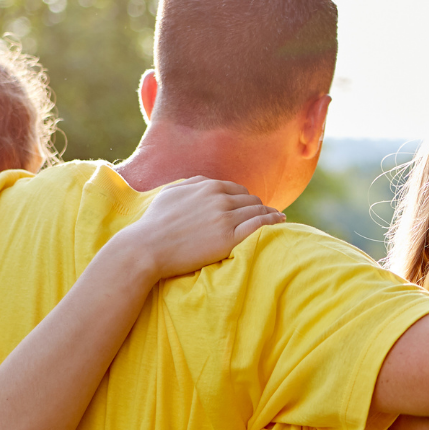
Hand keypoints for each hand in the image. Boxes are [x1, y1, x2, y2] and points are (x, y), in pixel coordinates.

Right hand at [118, 177, 285, 279]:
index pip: (236, 188)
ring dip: (269, 212)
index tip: (250, 203)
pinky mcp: (228, 238)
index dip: (245, 197)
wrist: (147, 248)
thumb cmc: (155, 223)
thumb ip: (190, 184)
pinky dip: (273, 220)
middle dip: (258, 204)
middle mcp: (219, 198)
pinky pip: (259, 225)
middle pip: (250, 198)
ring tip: (278, 217)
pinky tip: (281, 221)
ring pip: (257, 210)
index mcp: (207, 186)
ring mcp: (225, 218)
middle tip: (265, 212)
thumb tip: (204, 182)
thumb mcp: (171, 193)